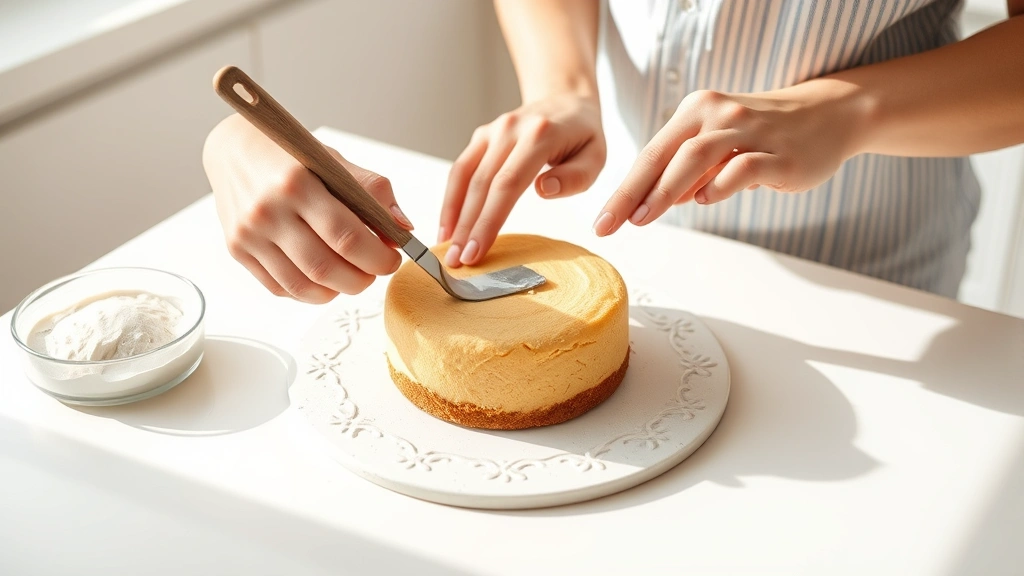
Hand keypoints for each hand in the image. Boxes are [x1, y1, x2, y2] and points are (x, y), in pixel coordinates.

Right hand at [202, 114, 413, 302]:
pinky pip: (281, 288)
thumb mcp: (334, 161)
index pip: (347, 237)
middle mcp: (268, 211)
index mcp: (297, 183)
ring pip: (303, 286)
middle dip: (362, 278)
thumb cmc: (290, 155)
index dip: (378, 257)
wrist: (234, 150)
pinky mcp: (238, 250)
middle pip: (326, 269)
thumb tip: (403, 229)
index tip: (393, 258)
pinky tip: (324, 278)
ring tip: (352, 276)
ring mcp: (249, 234)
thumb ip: (372, 192)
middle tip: (375, 270)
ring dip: (338, 290)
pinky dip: (310, 292)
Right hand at [439, 93, 605, 266]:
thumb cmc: (583, 137)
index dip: (489, 219)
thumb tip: (542, 190)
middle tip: (455, 261)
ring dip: (452, 214)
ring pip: (464, 176)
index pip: (508, 183)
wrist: (565, 99)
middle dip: (466, 226)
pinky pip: (460, 169)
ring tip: (446, 248)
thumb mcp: (596, 157)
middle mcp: (510, 129)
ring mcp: (492, 131)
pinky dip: (451, 199)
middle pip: (481, 183)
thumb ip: (575, 177)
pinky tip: (448, 226)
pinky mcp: (481, 137)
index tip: (476, 251)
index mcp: (540, 135)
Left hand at [593, 83, 865, 235]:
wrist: (830, 114)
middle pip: (666, 155)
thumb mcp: (717, 145)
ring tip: (644, 217)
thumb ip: (685, 172)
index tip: (603, 221)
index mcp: (697, 111)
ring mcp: (751, 132)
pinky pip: (743, 167)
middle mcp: (719, 115)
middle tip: (612, 225)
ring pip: (697, 156)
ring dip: (666, 190)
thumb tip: (653, 202)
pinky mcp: (780, 154)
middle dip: (633, 193)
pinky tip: (705, 199)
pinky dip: (720, 185)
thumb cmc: (764, 133)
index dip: (624, 189)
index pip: (651, 153)